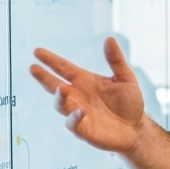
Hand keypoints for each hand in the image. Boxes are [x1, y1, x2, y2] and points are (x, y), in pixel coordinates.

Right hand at [30, 37, 145, 153]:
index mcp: (84, 81)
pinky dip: (74, 117)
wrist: (136, 128)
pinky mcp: (83, 130)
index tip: (37, 51)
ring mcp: (78, 113)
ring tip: (62, 88)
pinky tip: (81, 111)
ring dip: (60, 97)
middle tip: (33, 68)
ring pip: (61, 104)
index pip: (63, 68)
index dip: (51, 60)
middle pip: (54, 85)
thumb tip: (109, 39)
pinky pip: (73, 123)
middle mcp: (77, 96)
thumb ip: (116, 60)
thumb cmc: (128, 103)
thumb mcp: (125, 78)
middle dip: (43, 77)